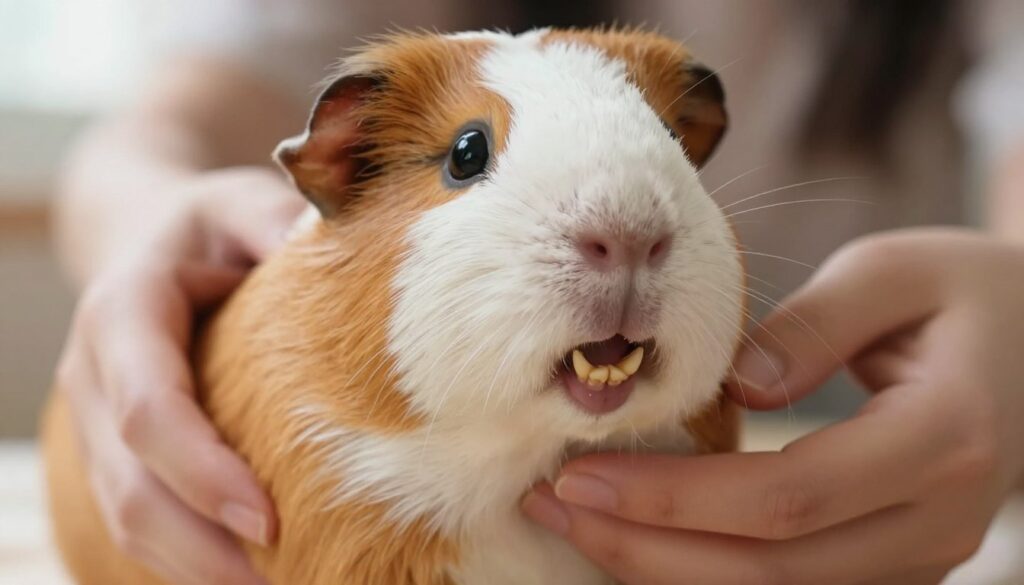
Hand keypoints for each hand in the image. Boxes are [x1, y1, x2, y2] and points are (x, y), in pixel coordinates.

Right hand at [55, 168, 304, 584]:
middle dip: (198, 547)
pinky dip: (184, 558)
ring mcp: (95, 420)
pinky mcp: (114, 449)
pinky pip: (137, 517)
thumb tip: (331, 255)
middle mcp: (94, 374)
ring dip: (191, 569)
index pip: (148, 408)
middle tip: (282, 583)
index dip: (200, 470)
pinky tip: (245, 578)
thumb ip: (276, 222)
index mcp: (123, 312)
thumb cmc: (211, 224)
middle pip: (129, 485)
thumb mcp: (242, 203)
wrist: (150, 239)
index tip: (269, 520)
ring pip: (124, 516)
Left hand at [522, 229, 1023, 584]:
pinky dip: (707, 573)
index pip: (786, 497)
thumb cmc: (967, 293)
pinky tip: (643, 541)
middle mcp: (936, 521)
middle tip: (553, 506)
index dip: (675, 497)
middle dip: (645, 547)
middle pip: (770, 570)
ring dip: (665, 570)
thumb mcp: (895, 271)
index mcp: (943, 440)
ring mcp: (922, 557)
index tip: (582, 474)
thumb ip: (815, 324)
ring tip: (577, 525)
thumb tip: (733, 385)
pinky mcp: (896, 563)